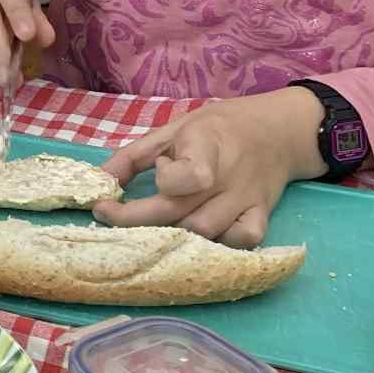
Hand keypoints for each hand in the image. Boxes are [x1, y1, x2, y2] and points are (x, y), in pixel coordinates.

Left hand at [93, 87, 326, 246]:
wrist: (275, 130)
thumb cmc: (217, 128)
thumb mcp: (173, 129)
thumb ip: (133, 156)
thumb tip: (98, 182)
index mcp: (206, 145)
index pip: (187, 176)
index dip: (164, 178)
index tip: (155, 167)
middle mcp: (228, 177)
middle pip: (182, 214)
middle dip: (138, 220)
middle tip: (110, 215)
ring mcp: (247, 200)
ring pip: (205, 234)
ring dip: (174, 234)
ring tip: (158, 222)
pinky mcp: (263, 215)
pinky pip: (243, 242)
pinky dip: (221, 245)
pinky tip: (202, 236)